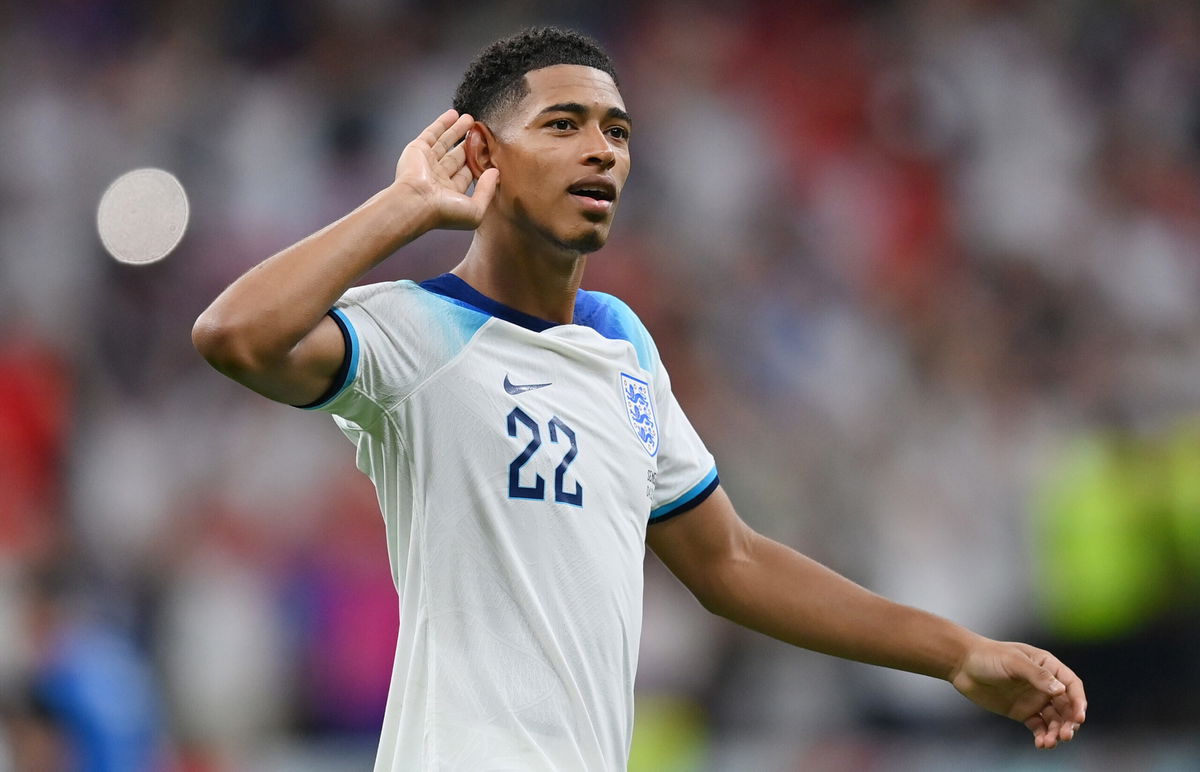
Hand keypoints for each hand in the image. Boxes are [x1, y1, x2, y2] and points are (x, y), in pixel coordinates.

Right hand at [392, 109, 499, 231]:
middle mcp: (438, 178)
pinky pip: (432, 133)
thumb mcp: (475, 210)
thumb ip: (487, 191)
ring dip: (457, 130)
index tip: (490, 151)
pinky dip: (442, 123)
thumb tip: (495, 173)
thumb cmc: (444, 213)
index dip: (478, 162)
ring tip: (470, 119)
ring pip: (445, 142)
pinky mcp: (417, 149)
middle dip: (468, 144)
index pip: (466, 174)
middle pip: (457, 156)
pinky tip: (453, 114)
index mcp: (450, 194)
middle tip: (479, 132)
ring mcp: (427, 163)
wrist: (414, 203)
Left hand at [950, 639, 1086, 748]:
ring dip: (1057, 732)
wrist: (962, 665)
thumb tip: (1060, 690)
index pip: (1071, 685)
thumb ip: (1036, 675)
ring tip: (1050, 742)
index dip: (1078, 701)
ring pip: (1055, 720)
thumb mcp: (1013, 662)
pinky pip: (1039, 727)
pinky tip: (1041, 744)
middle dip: (1069, 722)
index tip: (1079, 717)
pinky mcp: (1023, 712)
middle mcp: (1045, 684)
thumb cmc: (988, 656)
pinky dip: (1043, 736)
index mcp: (1047, 666)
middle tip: (1066, 735)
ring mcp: (1034, 699)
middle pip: (1066, 706)